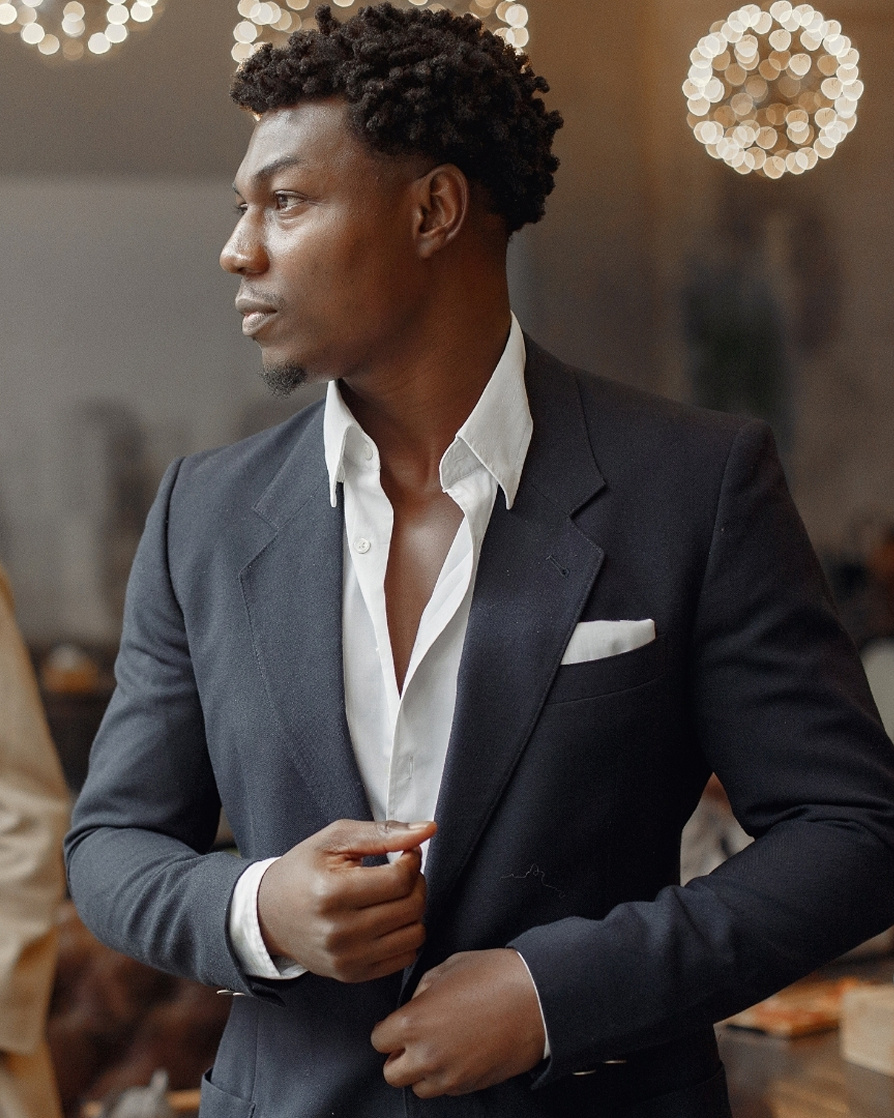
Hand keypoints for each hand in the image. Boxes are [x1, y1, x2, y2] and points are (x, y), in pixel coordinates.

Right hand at [257, 818, 435, 982]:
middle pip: (411, 906)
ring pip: (415, 933)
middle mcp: (339, 932)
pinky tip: (390, 918)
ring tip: (396, 895)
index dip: (412, 859)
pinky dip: (407, 935)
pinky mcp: (352, 975)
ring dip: (414, 909)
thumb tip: (428, 829)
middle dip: (417, 881)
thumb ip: (383, 832)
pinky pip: (405, 957)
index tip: (406, 852)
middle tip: (402, 871)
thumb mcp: (335, 839)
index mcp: (332, 893)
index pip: (400, 879)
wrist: (269, 915)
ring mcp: (346, 958)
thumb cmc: (304, 870)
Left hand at [370, 948, 545, 1096]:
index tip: (400, 1021)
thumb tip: (415, 1005)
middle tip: (416, 1038)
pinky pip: (445, 1089)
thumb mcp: (447, 968)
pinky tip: (460, 1053)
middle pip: (391, 1073)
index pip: (379, 1040)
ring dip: (422, 1070)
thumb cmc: (493, 976)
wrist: (538, 999)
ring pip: (418, 1087)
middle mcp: (425, 1056)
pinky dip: (446, 1076)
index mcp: (413, 1022)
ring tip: (440, 1046)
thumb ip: (422, 990)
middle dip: (399, 1055)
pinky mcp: (471, 1086)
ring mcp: (449, 1076)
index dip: (388, 1028)